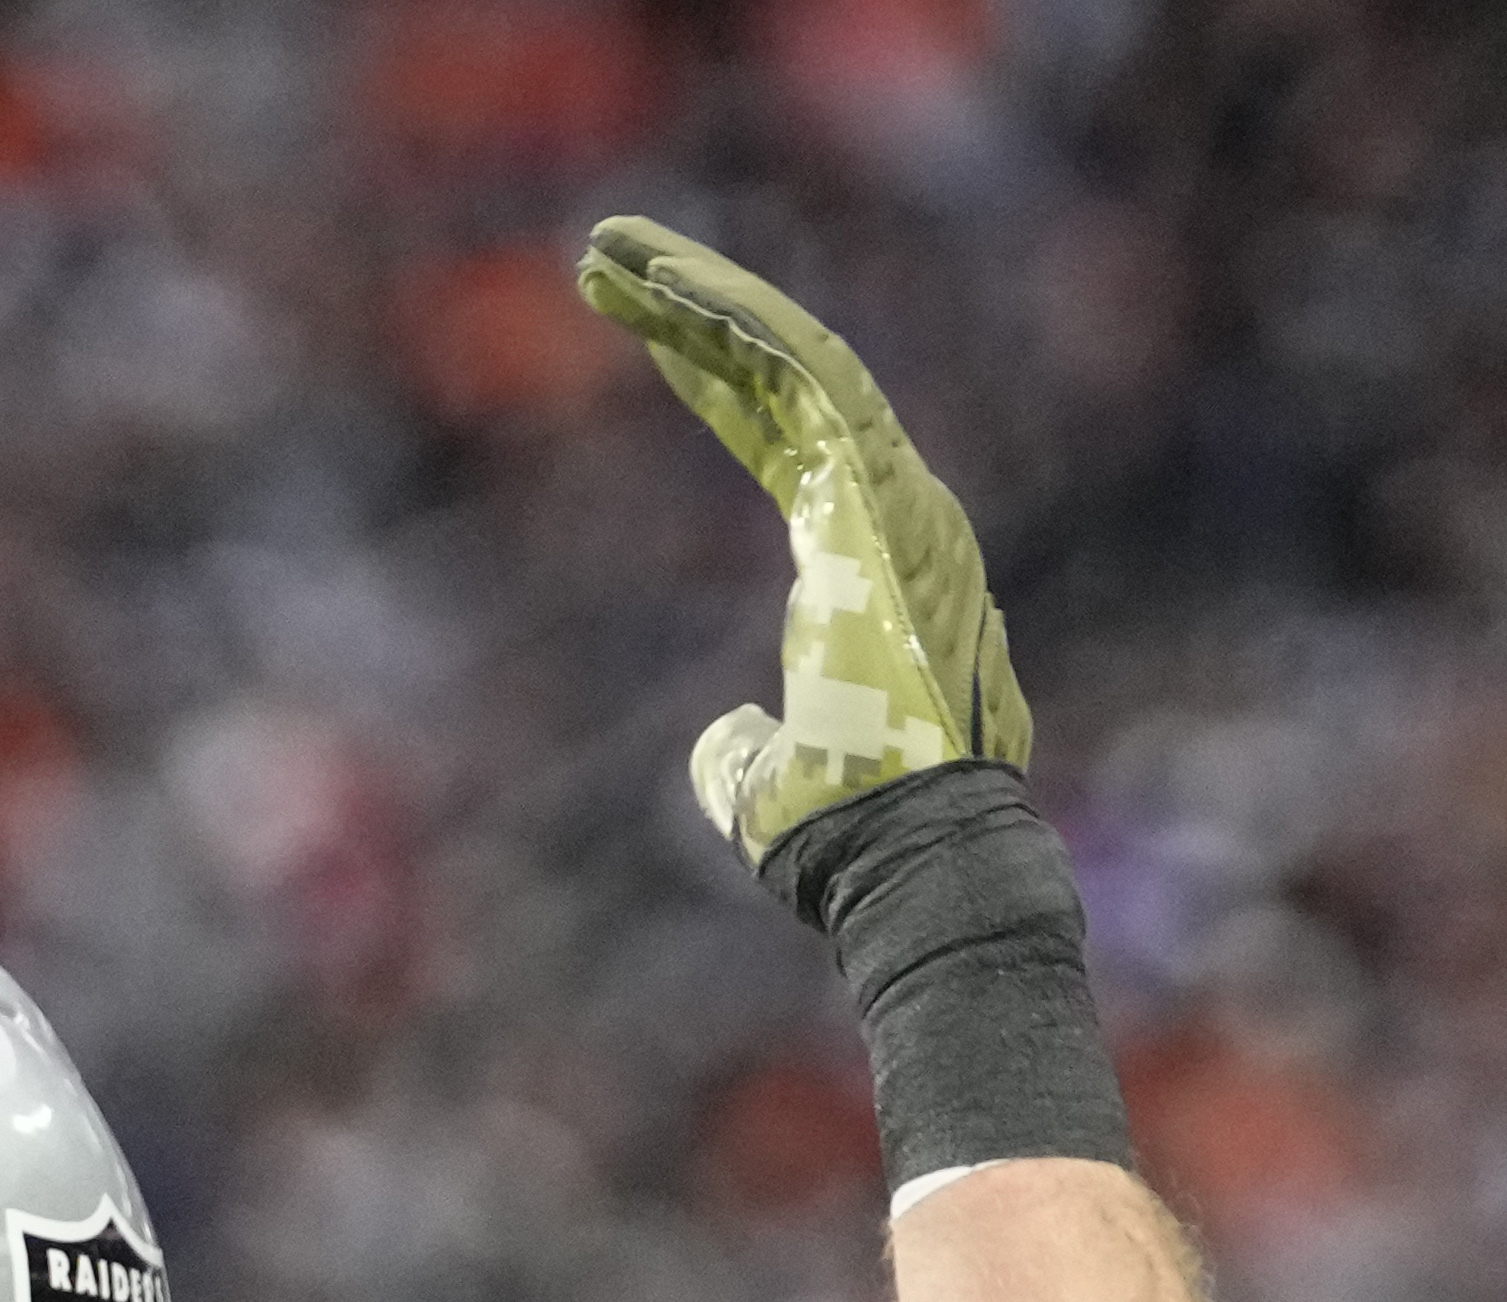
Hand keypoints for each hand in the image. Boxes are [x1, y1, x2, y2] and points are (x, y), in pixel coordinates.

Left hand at [576, 219, 1026, 868]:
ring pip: (790, 353)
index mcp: (860, 556)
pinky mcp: (879, 493)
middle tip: (603, 255)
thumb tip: (723, 734)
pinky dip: (741, 319)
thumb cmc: (845, 834)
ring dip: (700, 291)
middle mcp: (885, 505)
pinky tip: (670, 280)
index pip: (781, 435)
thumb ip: (741, 748)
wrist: (903, 851)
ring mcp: (890, 493)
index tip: (643, 327)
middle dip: (692, 308)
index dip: (712, 376)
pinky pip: (809, 373)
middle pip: (778, 375)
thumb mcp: (765, 784)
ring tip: (612, 245)